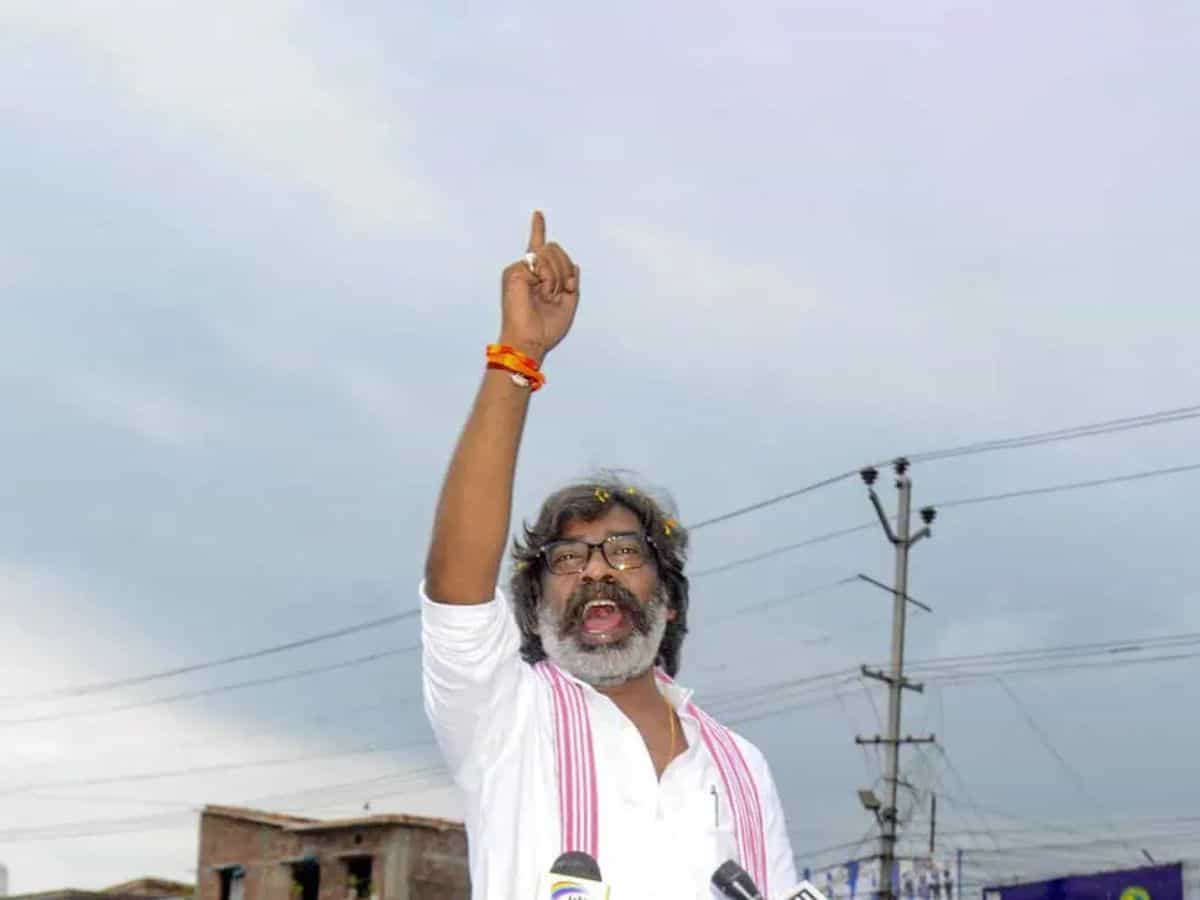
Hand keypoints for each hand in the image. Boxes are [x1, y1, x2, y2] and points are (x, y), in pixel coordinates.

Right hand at [498, 210, 579, 362]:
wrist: (531, 341)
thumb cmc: (547, 328)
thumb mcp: (569, 303)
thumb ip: (572, 281)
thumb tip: (573, 263)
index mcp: (538, 277)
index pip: (539, 248)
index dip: (538, 229)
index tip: (538, 214)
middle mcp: (527, 271)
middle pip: (554, 248)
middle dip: (566, 269)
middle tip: (565, 290)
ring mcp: (519, 270)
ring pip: (550, 252)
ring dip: (559, 276)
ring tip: (550, 295)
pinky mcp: (514, 272)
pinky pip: (542, 263)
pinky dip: (549, 279)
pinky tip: (543, 293)